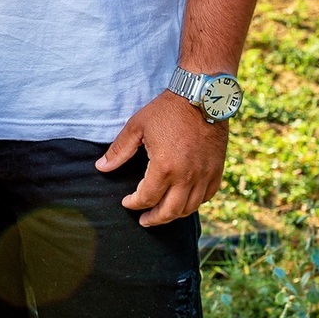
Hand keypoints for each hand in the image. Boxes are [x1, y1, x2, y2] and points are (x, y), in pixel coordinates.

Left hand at [96, 91, 227, 226]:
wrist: (203, 96)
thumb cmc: (167, 110)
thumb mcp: (137, 127)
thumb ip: (119, 150)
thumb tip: (101, 167)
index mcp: (164, 168)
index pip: (147, 198)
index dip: (134, 204)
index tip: (127, 203)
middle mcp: (186, 176)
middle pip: (169, 211)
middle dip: (153, 219)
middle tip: (144, 221)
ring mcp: (204, 175)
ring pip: (189, 208)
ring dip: (173, 215)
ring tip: (162, 214)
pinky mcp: (217, 169)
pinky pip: (207, 196)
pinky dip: (195, 203)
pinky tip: (185, 202)